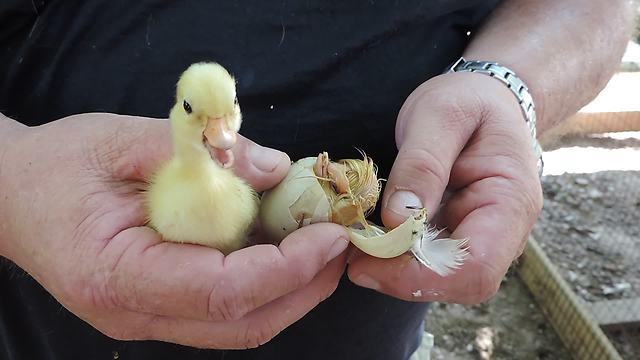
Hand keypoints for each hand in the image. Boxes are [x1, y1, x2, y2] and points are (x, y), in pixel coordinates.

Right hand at [0, 113, 349, 347]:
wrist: (12, 196)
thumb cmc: (58, 167)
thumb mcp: (122, 141)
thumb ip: (202, 153)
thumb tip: (277, 169)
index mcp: (117, 277)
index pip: (222, 292)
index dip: (286, 267)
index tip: (328, 235)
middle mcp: (134, 313)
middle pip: (241, 323)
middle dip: (303, 287)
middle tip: (339, 242)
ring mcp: (147, 317)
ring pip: (238, 325)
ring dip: (291, 290)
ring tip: (321, 246)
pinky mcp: (158, 306)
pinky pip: (224, 309)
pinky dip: (264, 284)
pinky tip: (280, 248)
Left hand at [348, 72, 542, 302]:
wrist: (485, 97)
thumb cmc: (467, 99)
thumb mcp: (439, 115)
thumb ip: (422, 164)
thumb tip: (397, 221)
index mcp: (511, 201)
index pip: (475, 267)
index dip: (420, 276)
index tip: (367, 262)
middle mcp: (505, 231)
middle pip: (459, 282)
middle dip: (402, 276)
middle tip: (354, 256)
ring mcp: (483, 236)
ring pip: (442, 278)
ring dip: (396, 270)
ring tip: (358, 244)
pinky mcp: (460, 234)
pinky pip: (431, 260)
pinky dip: (398, 257)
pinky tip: (371, 238)